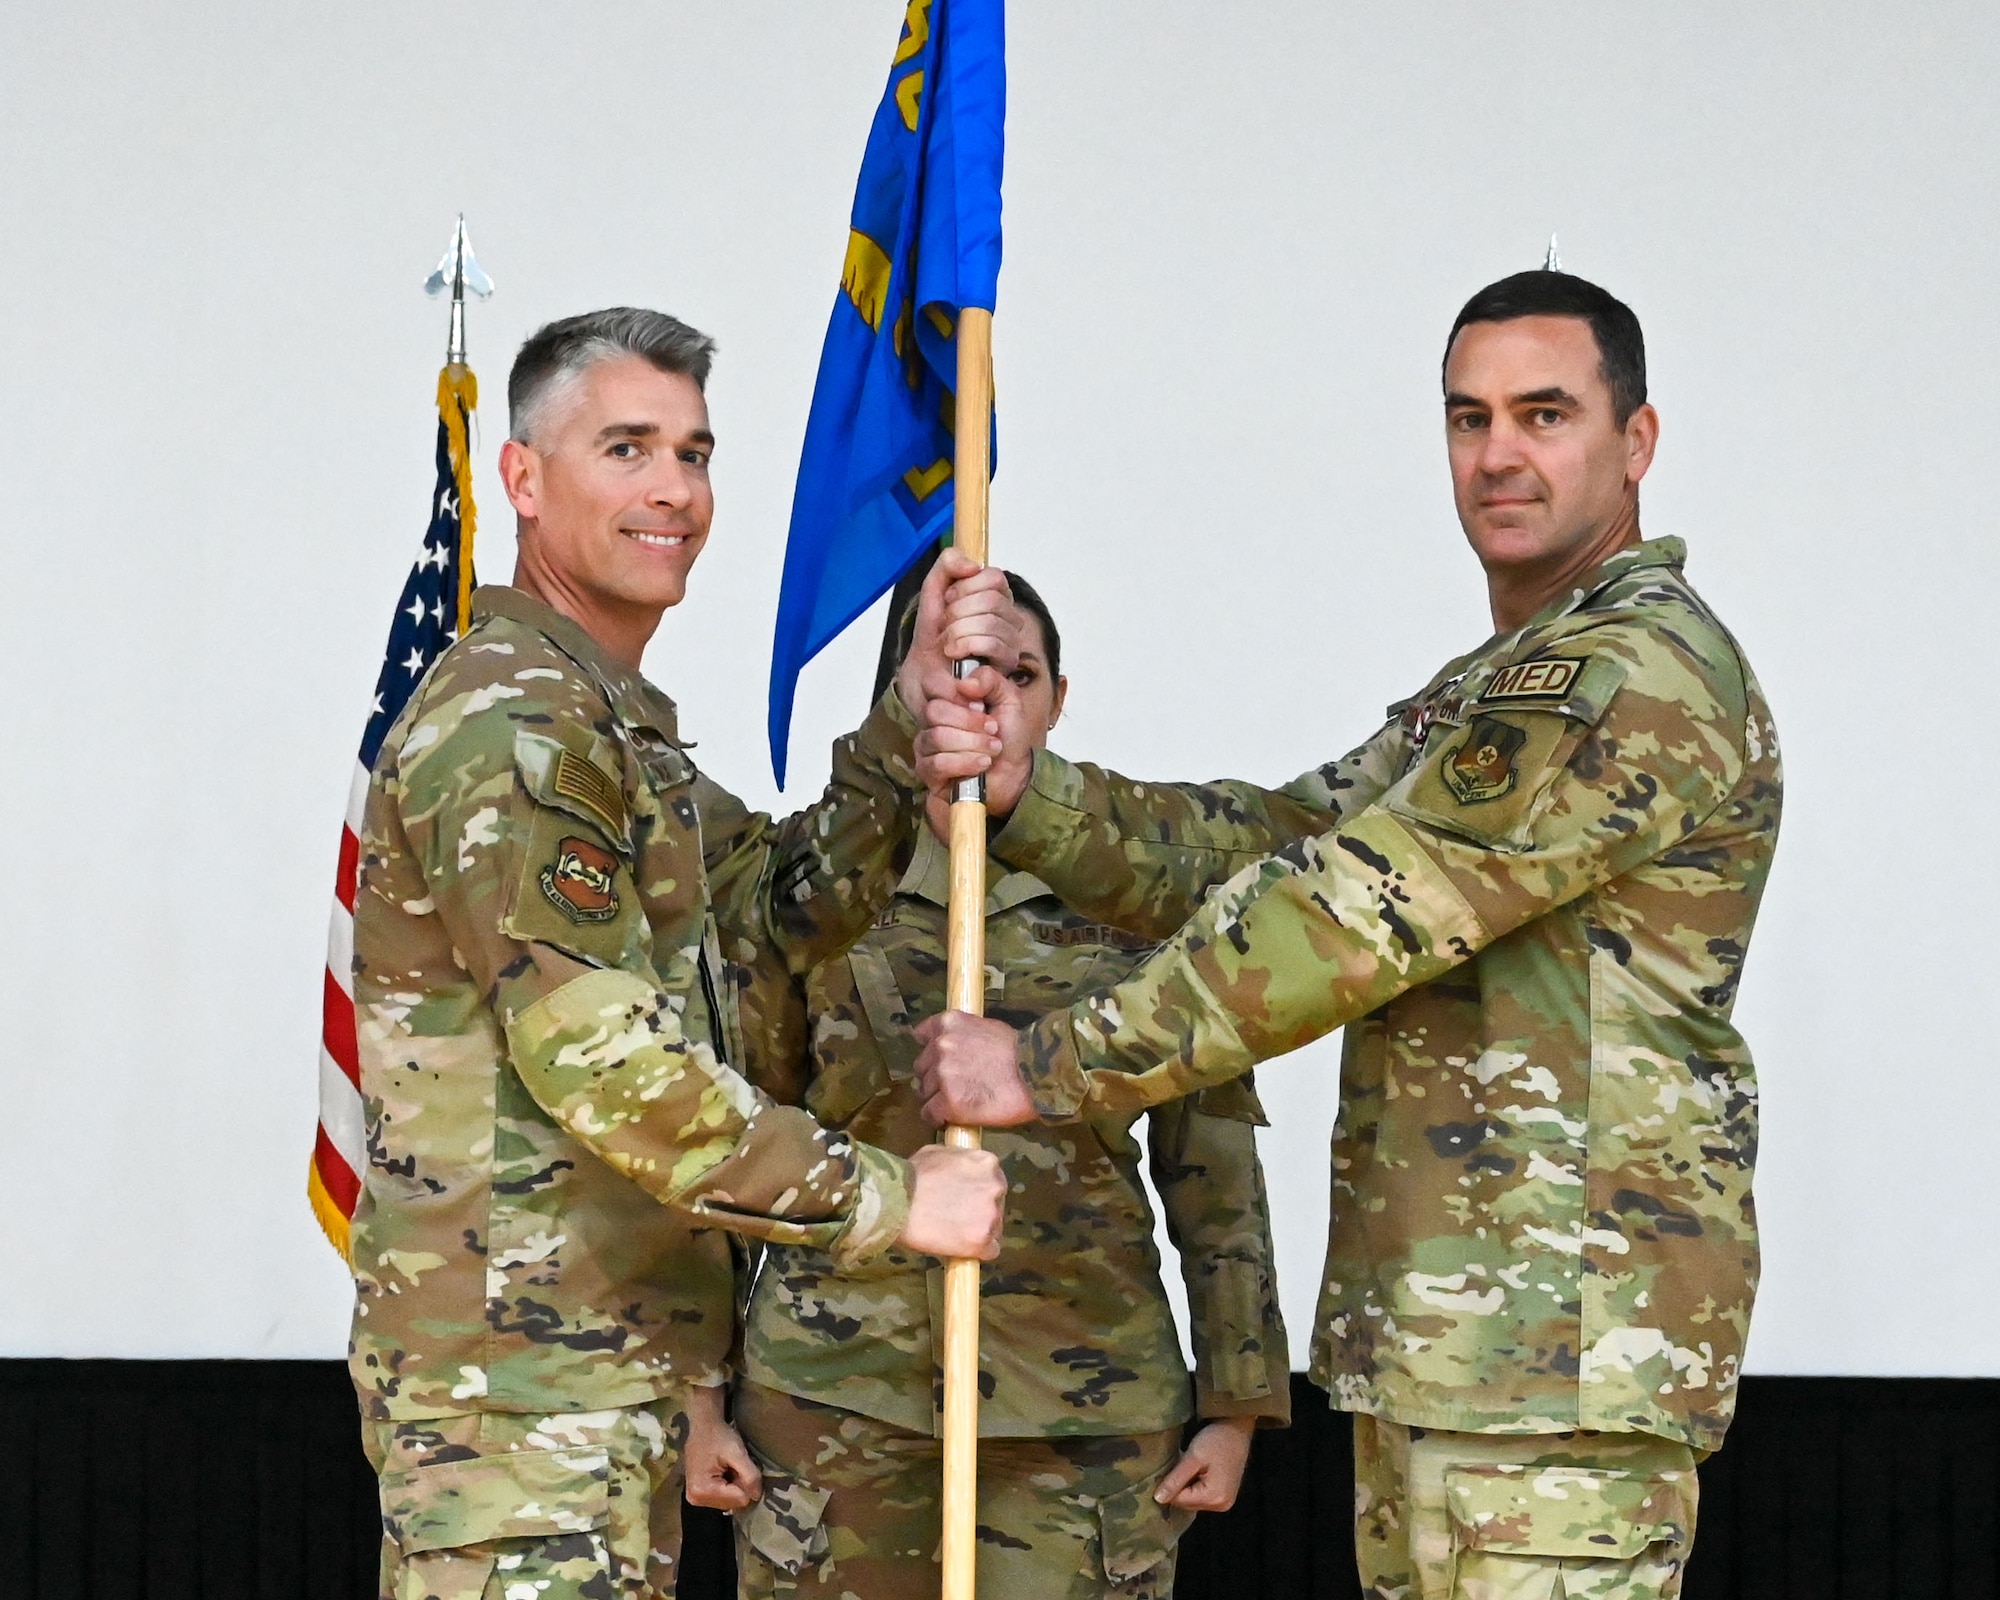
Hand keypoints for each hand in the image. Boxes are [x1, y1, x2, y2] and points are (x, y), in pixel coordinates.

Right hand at [682, 1385, 762, 1510]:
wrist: (703, 1426)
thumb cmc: (718, 1436)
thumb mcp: (737, 1453)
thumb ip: (750, 1475)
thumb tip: (756, 1497)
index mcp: (702, 1490)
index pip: (740, 1500)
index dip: (746, 1483)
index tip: (739, 1465)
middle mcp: (695, 1499)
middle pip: (734, 1504)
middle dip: (740, 1485)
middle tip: (734, 1465)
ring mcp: (695, 1498)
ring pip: (730, 1502)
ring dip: (734, 1486)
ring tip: (728, 1467)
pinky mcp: (698, 1495)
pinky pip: (723, 1498)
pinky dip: (728, 1486)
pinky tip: (724, 1471)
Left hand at [894, 550, 1019, 717]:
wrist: (923, 673)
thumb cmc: (933, 635)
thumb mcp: (933, 592)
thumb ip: (948, 565)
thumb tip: (971, 565)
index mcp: (996, 597)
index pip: (995, 578)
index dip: (965, 587)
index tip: (948, 601)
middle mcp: (1009, 618)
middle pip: (992, 600)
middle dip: (958, 611)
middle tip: (945, 624)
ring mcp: (1012, 640)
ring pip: (991, 621)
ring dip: (959, 629)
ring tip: (948, 641)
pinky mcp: (1008, 663)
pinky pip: (993, 643)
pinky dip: (966, 644)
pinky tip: (954, 651)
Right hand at [897, 1142, 1007, 1259]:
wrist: (896, 1203)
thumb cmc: (911, 1177)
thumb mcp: (938, 1153)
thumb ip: (959, 1160)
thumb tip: (960, 1169)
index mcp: (988, 1163)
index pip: (994, 1181)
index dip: (978, 1192)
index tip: (964, 1199)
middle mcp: (996, 1187)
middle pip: (997, 1204)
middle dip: (980, 1211)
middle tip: (956, 1217)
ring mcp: (991, 1214)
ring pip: (994, 1228)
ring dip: (978, 1231)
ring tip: (952, 1232)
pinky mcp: (983, 1240)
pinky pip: (990, 1251)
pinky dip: (976, 1252)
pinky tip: (959, 1248)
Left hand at [913, 1012, 1039, 1127]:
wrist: (1038, 1075)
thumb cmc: (1021, 1052)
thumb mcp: (987, 1028)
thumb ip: (964, 1036)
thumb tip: (956, 1051)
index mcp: (948, 1023)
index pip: (921, 1035)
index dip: (931, 1052)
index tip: (939, 1061)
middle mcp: (940, 1046)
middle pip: (921, 1068)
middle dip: (934, 1078)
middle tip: (954, 1087)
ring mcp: (942, 1074)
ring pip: (924, 1092)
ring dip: (937, 1099)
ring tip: (959, 1104)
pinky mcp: (948, 1102)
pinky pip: (929, 1114)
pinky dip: (939, 1118)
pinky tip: (953, 1119)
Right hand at [915, 661, 1033, 835]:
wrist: (1016, 773)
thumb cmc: (1010, 737)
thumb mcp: (1009, 699)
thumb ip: (990, 679)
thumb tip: (965, 682)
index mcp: (949, 699)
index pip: (932, 683)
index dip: (957, 693)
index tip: (981, 705)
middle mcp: (933, 721)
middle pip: (934, 711)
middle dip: (970, 722)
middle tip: (992, 729)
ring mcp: (927, 746)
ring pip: (937, 737)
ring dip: (973, 744)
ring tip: (992, 749)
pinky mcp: (927, 772)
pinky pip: (937, 763)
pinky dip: (965, 763)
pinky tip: (981, 764)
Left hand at [1154, 1418, 1254, 1511]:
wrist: (1236, 1429)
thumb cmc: (1216, 1440)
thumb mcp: (1193, 1457)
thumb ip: (1175, 1480)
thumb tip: (1158, 1499)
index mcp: (1214, 1498)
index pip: (1179, 1501)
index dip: (1169, 1485)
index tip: (1169, 1467)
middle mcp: (1220, 1506)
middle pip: (1186, 1503)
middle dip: (1178, 1486)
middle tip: (1179, 1464)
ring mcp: (1224, 1502)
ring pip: (1192, 1500)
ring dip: (1185, 1485)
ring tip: (1188, 1466)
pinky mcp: (1224, 1496)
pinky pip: (1201, 1496)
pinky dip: (1194, 1485)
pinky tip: (1195, 1470)